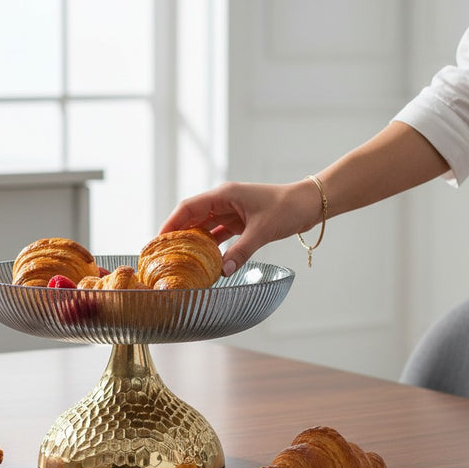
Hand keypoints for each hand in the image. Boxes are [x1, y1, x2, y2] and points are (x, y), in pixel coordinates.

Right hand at [159, 180, 321, 274]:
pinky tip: (203, 260)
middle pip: (192, 217)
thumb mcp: (262, 231)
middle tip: (163, 254)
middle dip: (177, 234)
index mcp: (224, 195)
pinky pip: (218, 234)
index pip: (188, 208)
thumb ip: (241, 252)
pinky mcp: (240, 222)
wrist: (310, 204)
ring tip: (178, 259)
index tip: (158, 240)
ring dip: (193, 241)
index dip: (171, 223)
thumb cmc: (287, 208)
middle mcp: (224, 201)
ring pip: (204, 227)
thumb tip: (221, 272)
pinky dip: (211, 246)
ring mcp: (231, 211)